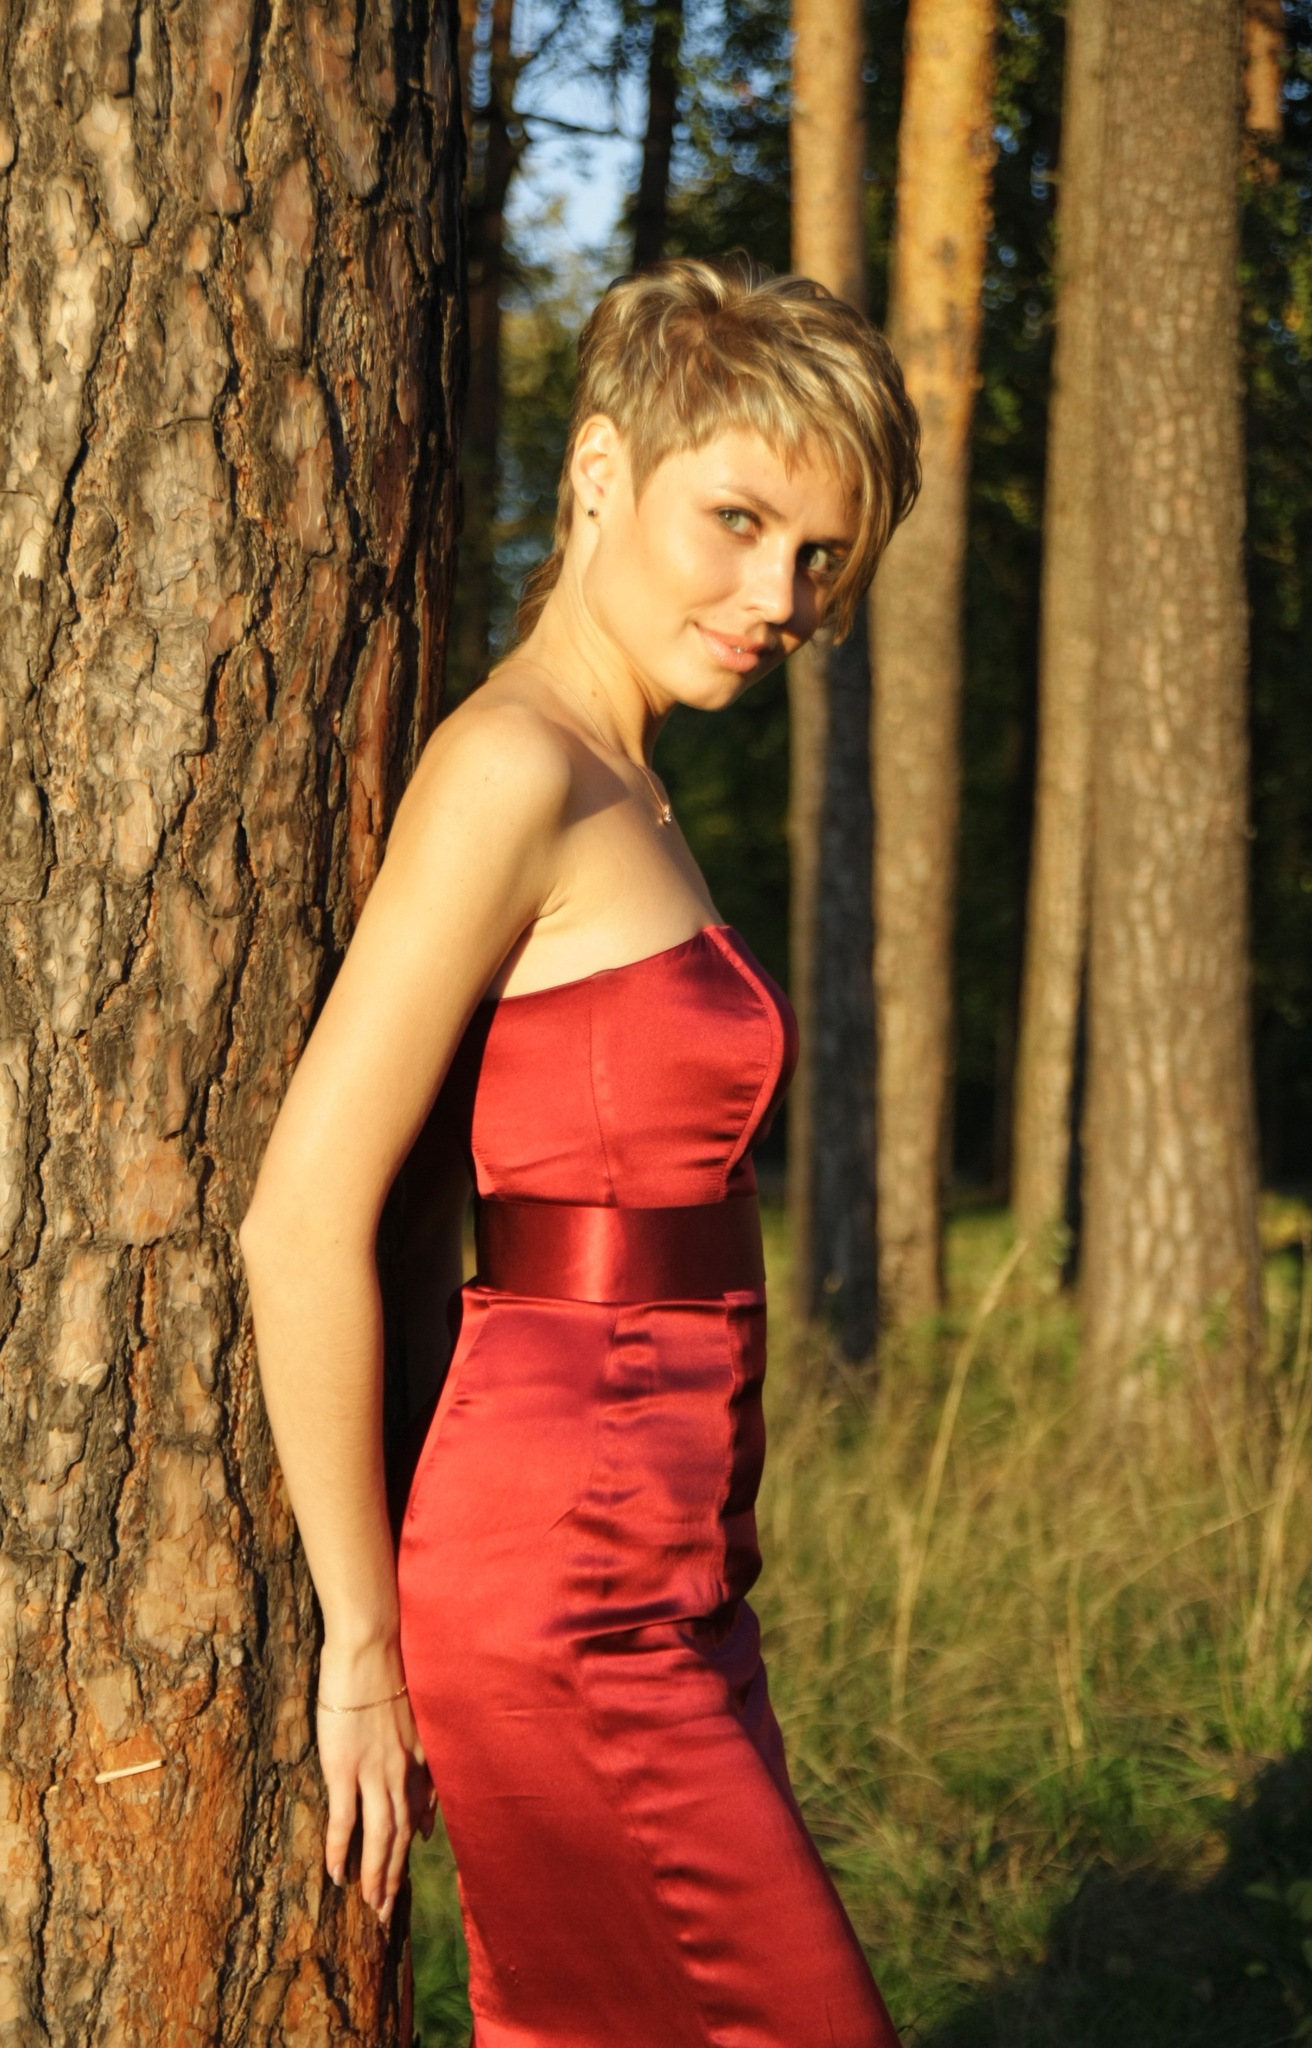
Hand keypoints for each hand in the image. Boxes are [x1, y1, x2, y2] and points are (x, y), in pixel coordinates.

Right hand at [316, 1646, 437, 1927]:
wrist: (369, 1648)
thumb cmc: (384, 1668)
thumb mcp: (408, 1706)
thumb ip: (412, 1736)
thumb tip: (413, 1753)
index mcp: (416, 1755)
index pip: (417, 1807)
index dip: (413, 1838)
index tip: (410, 1860)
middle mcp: (402, 1771)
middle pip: (401, 1835)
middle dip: (394, 1875)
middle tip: (386, 1912)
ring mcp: (374, 1772)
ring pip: (379, 1837)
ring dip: (375, 1877)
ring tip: (370, 1908)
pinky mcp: (345, 1769)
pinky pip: (346, 1821)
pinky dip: (342, 1851)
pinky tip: (336, 1875)